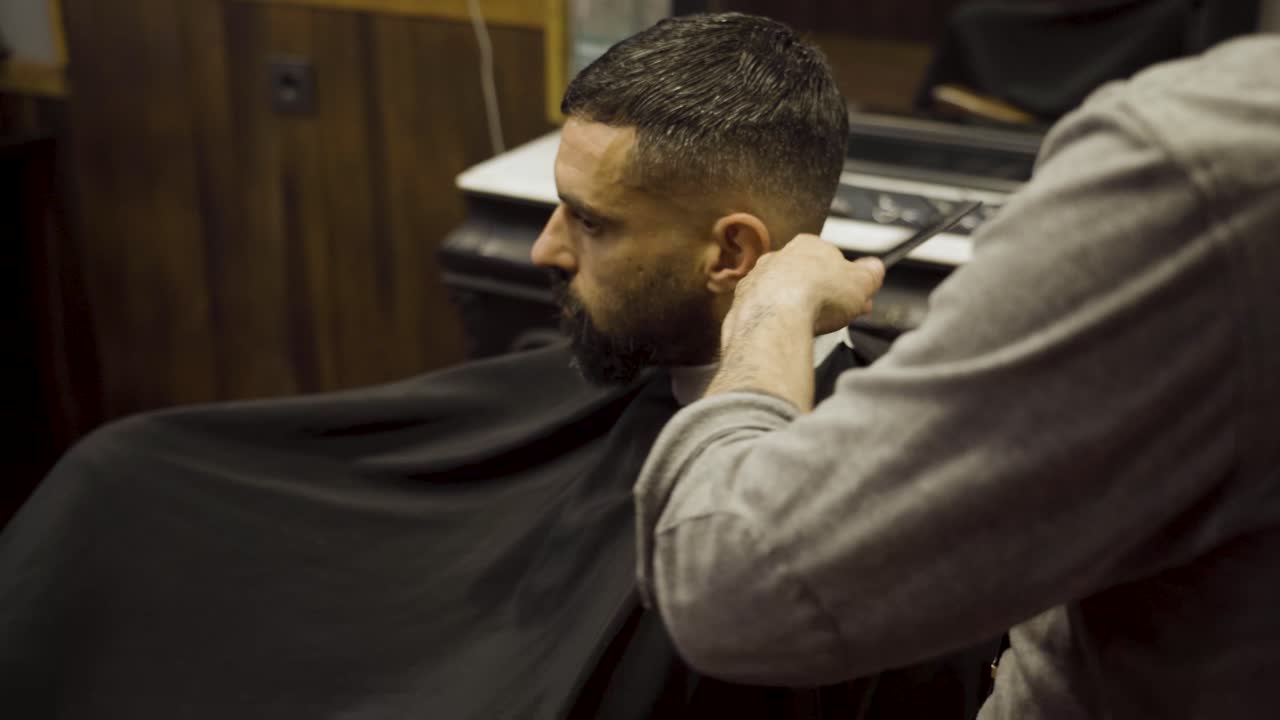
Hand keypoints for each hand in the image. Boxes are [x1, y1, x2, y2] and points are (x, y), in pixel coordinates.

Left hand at [727, 235, 885, 340]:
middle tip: (838, 317)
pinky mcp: (744, 302)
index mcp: (809, 245)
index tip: (855, 299)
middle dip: (822, 295)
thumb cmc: (818, 295)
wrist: (777, 316)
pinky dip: (776, 320)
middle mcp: (779, 257)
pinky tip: (787, 331)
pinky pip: (764, 310)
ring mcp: (758, 278)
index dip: (846, 282)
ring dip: (797, 307)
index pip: (832, 260)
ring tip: (813, 327)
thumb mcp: (862, 282)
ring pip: (783, 292)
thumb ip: (871, 273)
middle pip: (806, 276)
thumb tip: (875, 268)